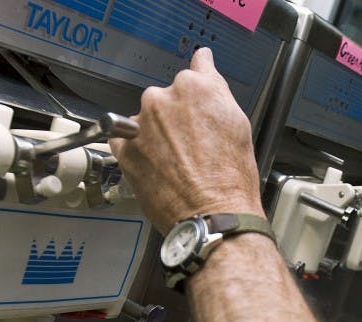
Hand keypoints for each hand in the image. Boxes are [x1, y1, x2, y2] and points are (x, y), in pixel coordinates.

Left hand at [110, 47, 264, 234]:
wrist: (213, 215)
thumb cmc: (231, 179)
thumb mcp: (238, 125)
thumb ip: (217, 91)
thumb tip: (205, 66)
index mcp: (196, 87)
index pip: (196, 66)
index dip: (199, 80)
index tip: (196, 87)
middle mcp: (163, 97)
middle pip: (167, 97)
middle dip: (175, 116)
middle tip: (192, 145)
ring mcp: (140, 122)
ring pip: (145, 119)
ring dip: (154, 134)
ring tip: (175, 163)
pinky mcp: (123, 147)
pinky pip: (123, 138)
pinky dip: (136, 149)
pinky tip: (156, 167)